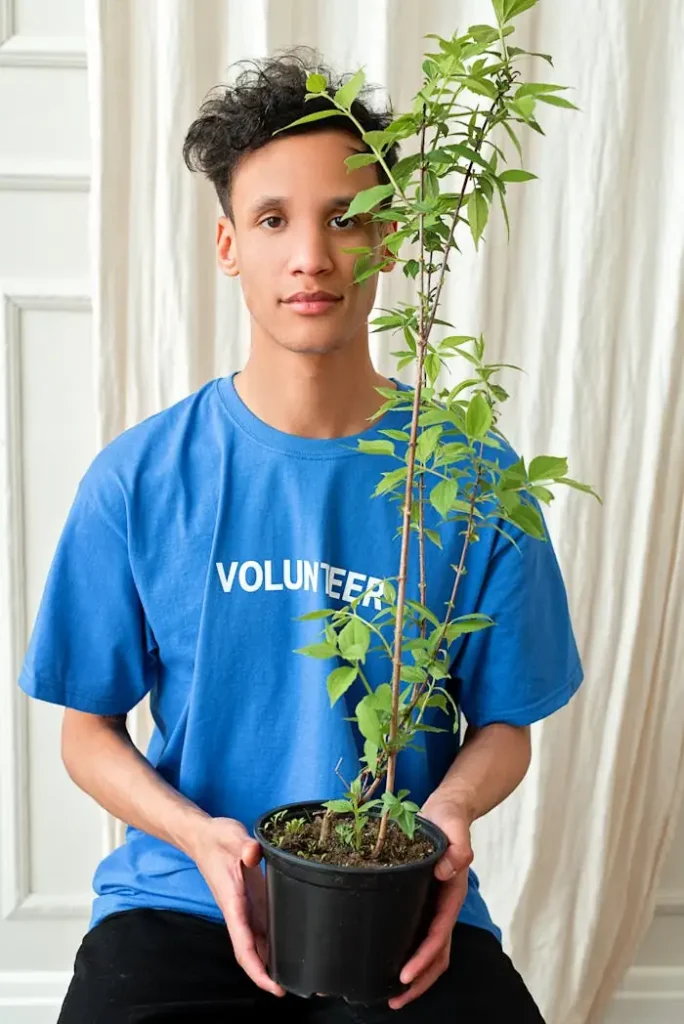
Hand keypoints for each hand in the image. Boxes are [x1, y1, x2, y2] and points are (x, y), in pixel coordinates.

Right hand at [190, 816, 284, 997]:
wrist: (202, 836)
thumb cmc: (215, 839)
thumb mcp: (231, 836)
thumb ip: (243, 845)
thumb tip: (254, 853)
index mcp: (233, 904)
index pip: (244, 946)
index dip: (258, 970)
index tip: (275, 987)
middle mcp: (239, 913)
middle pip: (252, 953)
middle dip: (269, 974)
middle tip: (297, 986)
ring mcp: (245, 909)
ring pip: (258, 944)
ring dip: (272, 960)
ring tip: (298, 973)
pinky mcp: (250, 901)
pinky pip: (262, 928)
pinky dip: (273, 941)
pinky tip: (289, 947)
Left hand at [388, 796, 472, 1010]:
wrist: (447, 811)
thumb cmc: (450, 818)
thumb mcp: (453, 824)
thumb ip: (458, 845)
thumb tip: (448, 870)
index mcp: (453, 892)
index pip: (439, 932)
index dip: (424, 956)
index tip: (406, 974)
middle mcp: (445, 904)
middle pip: (438, 953)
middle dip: (420, 980)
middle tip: (395, 999)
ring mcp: (434, 906)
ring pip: (431, 951)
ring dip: (416, 976)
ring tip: (391, 994)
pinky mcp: (423, 901)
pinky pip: (418, 935)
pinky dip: (408, 954)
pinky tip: (388, 961)